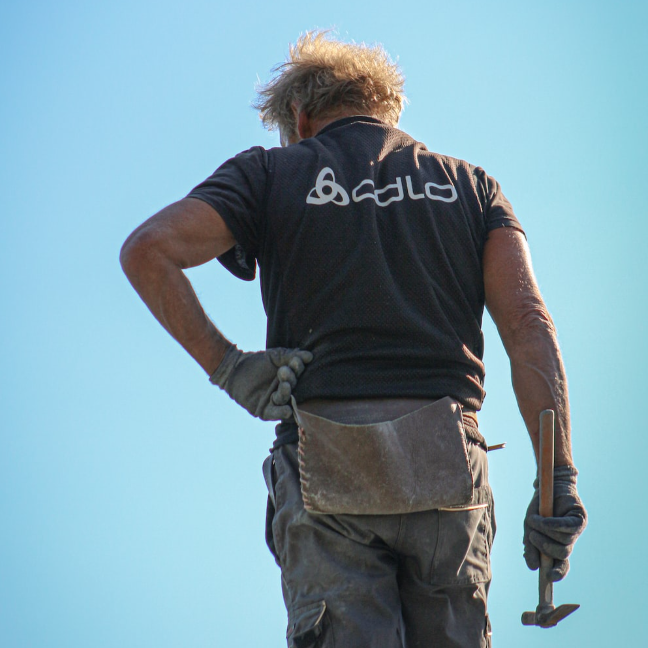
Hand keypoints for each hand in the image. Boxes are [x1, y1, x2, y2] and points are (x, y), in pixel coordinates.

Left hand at [209, 345, 312, 419]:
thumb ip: (292, 355)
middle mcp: (285, 391)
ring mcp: (275, 402)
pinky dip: (281, 412)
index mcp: (290, 378)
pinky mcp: (264, 411)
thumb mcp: (276, 356)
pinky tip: (287, 410)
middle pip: (293, 387)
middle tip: (283, 371)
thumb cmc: (257, 361)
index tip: (295, 361)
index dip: (298, 368)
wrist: (234, 368)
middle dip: (290, 379)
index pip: (299, 374)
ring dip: (286, 393)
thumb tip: (310, 356)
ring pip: (285, 399)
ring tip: (285, 385)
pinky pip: (275, 413)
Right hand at [523, 465, 586, 580]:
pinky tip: (543, 520)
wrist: (548, 484)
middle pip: (562, 554)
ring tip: (532, 520)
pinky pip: (567, 526)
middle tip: (531, 536)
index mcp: (559, 544)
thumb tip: (532, 567)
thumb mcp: (530, 527)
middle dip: (545, 548)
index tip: (549, 577)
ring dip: (544, 532)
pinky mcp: (579, 517)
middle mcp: (570, 539)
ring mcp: (577, 529)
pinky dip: (553, 525)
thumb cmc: (539, 507)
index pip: (562, 564)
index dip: (558, 572)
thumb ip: (530, 546)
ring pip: (564, 540)